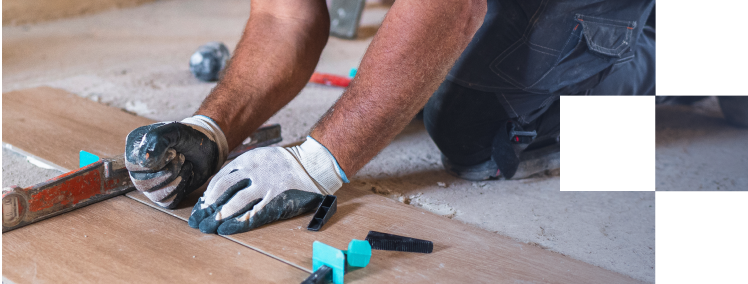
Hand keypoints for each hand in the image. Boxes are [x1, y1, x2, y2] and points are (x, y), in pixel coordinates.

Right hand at [125, 115, 227, 208]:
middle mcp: (138, 169)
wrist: (208, 149)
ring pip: (155, 195)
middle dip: (169, 171)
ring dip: (177, 179)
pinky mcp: (163, 195)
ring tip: (185, 165)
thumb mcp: (174, 131)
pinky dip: (182, 189)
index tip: (173, 151)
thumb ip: (157, 141)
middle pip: (142, 183)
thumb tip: (144, 161)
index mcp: (135, 150)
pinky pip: (167, 202)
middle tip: (182, 157)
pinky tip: (186, 175)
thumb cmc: (188, 137)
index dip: (156, 162)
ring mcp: (149, 184)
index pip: (133, 165)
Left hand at [188, 136, 347, 234]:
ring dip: (219, 216)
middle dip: (209, 205)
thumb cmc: (286, 164)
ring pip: (236, 202)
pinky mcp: (276, 199)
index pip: (221, 177)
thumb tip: (221, 187)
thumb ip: (244, 169)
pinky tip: (226, 228)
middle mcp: (255, 170)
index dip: (209, 193)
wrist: (313, 166)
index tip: (202, 204)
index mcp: (249, 158)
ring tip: (209, 225)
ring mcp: (266, 185)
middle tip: (199, 218)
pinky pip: (253, 213)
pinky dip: (237, 222)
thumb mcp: (262, 157)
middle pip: (223, 189)